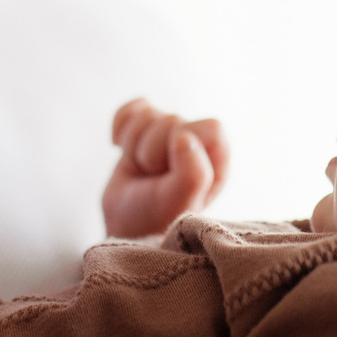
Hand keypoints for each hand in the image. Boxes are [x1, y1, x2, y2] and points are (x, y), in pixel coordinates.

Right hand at [101, 98, 229, 238]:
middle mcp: (197, 143)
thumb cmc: (156, 218)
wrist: (123, 227)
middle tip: (151, 176)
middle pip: (173, 120)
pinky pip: (131, 109)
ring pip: (148, 115)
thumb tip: (185, 136)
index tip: (168, 169)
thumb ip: (192, 174)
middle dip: (151, 149)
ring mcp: (169, 134)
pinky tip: (121, 148)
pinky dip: (120, 128)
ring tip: (139, 170)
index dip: (184, 144)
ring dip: (133, 145)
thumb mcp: (178, 203)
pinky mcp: (145, 127)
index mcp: (216, 159)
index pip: (211, 128)